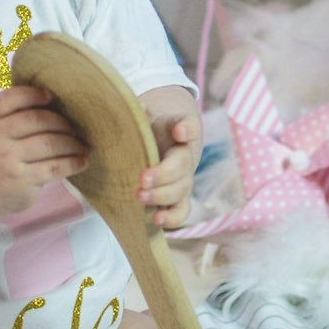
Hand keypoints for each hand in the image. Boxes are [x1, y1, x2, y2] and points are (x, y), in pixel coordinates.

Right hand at [0, 86, 87, 216]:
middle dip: (62, 123)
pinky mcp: (21, 180)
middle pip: (37, 120)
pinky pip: (54, 167)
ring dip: (72, 144)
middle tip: (74, 129)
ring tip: (82, 146)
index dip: (32, 94)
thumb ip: (14, 116)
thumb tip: (57, 104)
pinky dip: (73, 163)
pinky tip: (82, 161)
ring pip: (50, 143)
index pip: (10, 99)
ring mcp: (8, 159)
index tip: (50, 96)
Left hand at [138, 87, 201, 229]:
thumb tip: (139, 107)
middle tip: (142, 179)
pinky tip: (156, 220)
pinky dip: (172, 218)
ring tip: (139, 196)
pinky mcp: (178, 199)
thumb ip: (140, 114)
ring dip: (161, 195)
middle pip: (182, 166)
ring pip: (181, 189)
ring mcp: (183, 179)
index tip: (180, 131)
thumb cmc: (147, 129)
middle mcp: (184, 156)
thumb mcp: (143, 118)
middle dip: (163, 174)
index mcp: (178, 131)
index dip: (187, 129)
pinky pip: (182, 211)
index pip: (190, 127)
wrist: (158, 145)